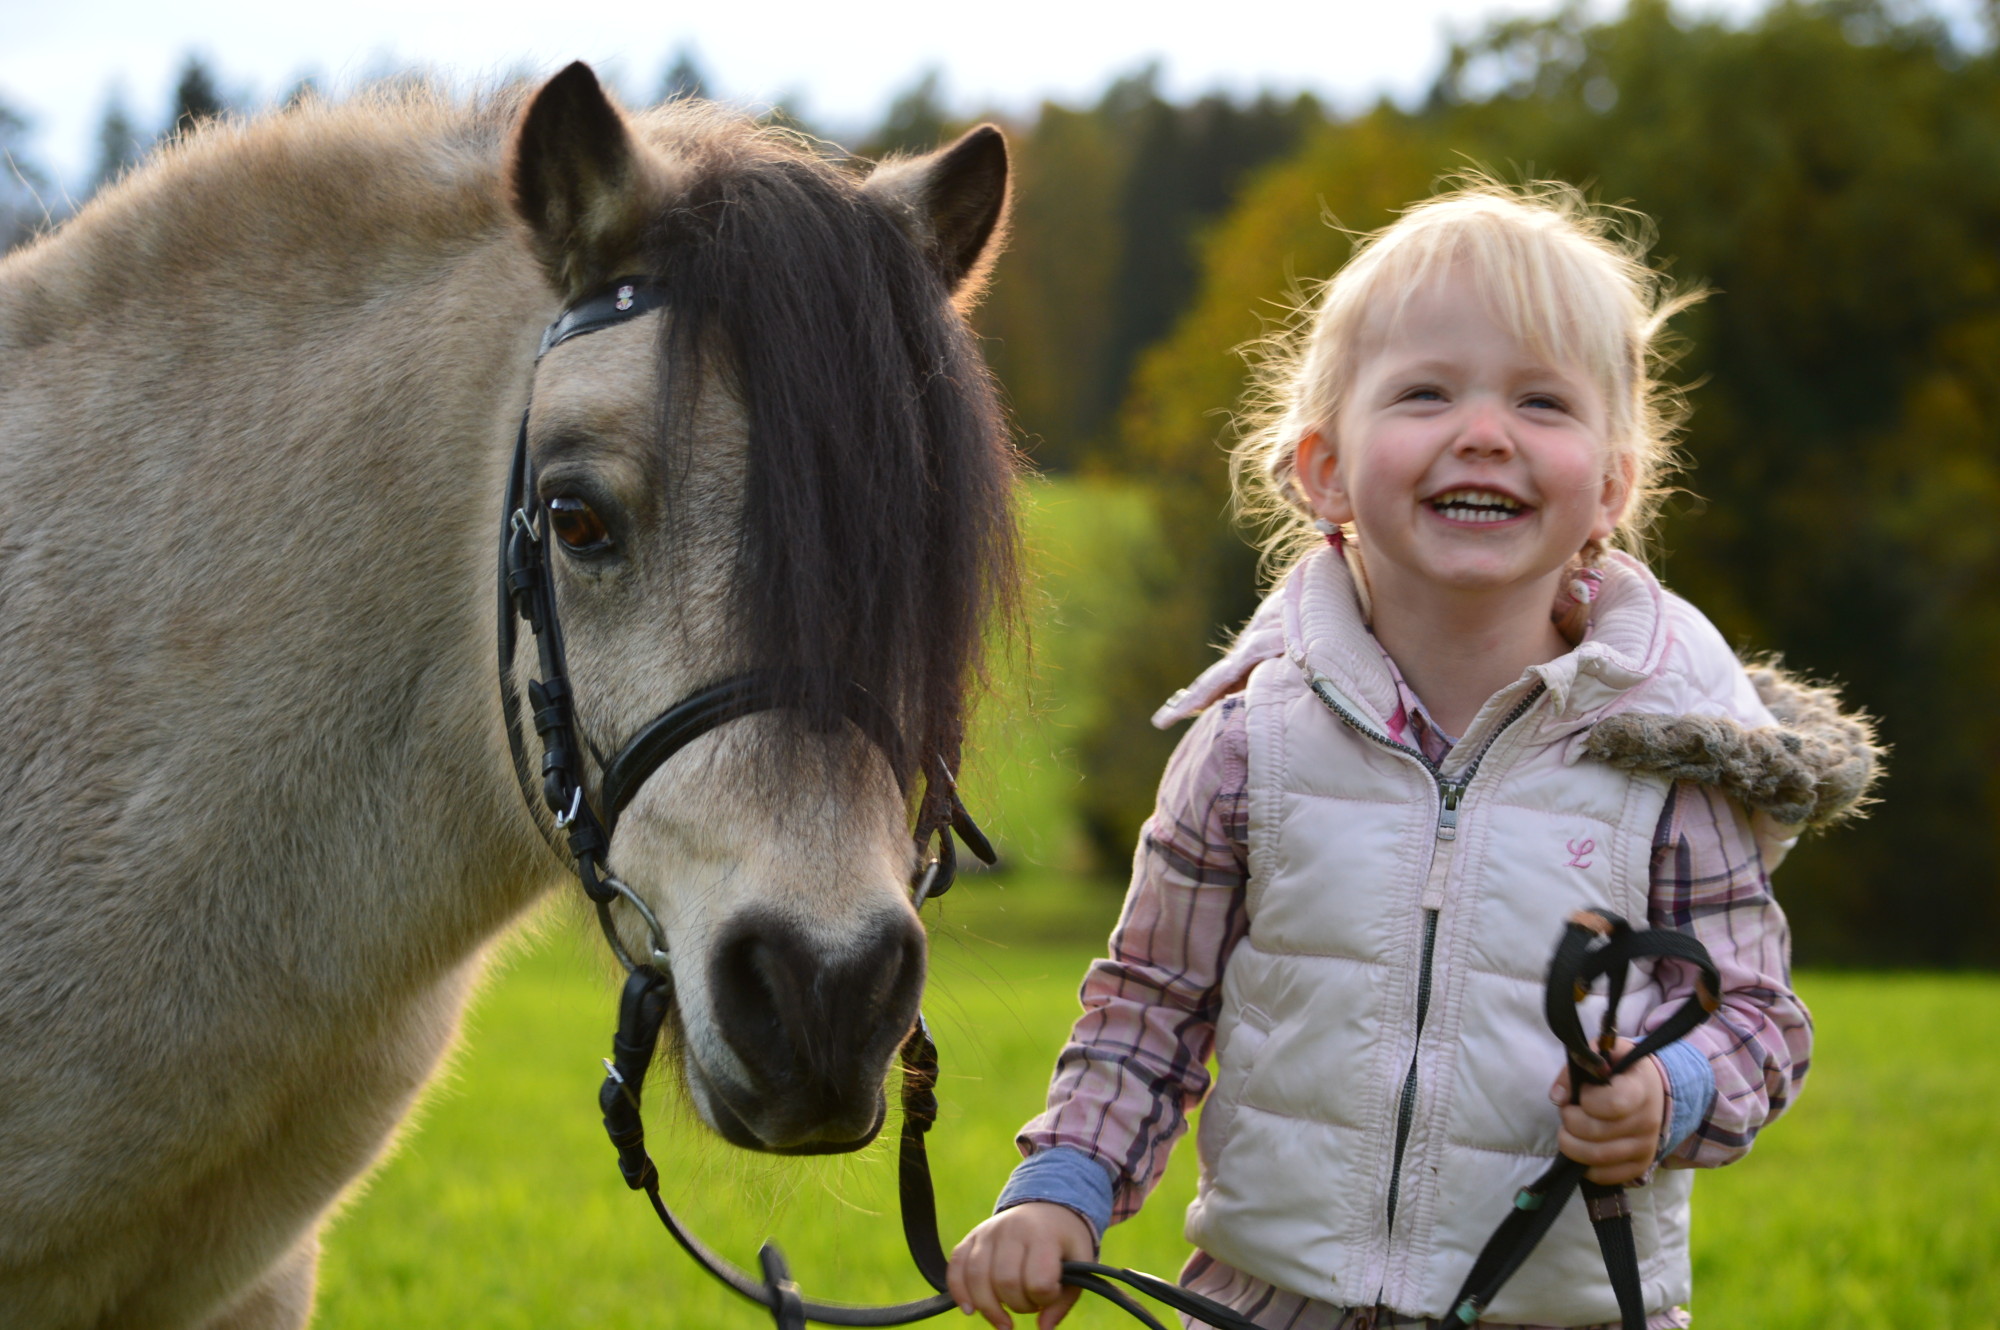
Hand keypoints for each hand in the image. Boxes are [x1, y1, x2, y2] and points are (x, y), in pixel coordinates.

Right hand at [947, 1202, 1093, 1329]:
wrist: (1046, 1206)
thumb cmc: (1064, 1241)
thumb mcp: (1080, 1263)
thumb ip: (1064, 1299)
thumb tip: (1043, 1328)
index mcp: (1043, 1234)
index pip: (1038, 1281)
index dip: (1045, 1298)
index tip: (1052, 1293)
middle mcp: (1012, 1229)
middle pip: (1005, 1282)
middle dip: (1019, 1306)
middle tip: (1031, 1303)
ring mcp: (988, 1231)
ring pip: (977, 1278)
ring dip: (990, 1308)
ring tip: (1004, 1322)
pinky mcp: (972, 1237)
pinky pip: (956, 1265)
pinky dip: (959, 1291)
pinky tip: (970, 1310)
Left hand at [1549, 1037, 1665, 1185]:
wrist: (1652, 1092)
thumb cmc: (1621, 1070)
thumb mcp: (1605, 1053)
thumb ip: (1579, 1064)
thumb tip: (1558, 1096)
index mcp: (1640, 1089)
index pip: (1613, 1104)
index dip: (1587, 1099)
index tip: (1583, 1091)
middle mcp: (1648, 1121)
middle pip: (1596, 1132)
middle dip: (1569, 1121)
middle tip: (1568, 1111)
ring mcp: (1645, 1147)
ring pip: (1596, 1157)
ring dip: (1571, 1144)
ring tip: (1569, 1130)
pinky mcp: (1639, 1167)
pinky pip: (1605, 1176)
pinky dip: (1584, 1165)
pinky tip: (1581, 1147)